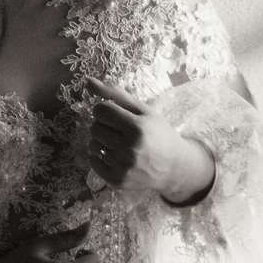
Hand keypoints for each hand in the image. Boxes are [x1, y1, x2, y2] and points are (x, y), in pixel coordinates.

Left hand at [86, 78, 214, 202]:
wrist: (174, 167)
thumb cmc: (158, 133)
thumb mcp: (143, 110)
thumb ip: (115, 94)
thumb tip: (87, 81)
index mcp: (138, 128)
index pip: (100, 110)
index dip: (106, 110)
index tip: (116, 115)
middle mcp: (130, 149)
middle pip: (95, 127)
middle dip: (104, 125)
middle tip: (120, 130)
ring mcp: (123, 167)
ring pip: (92, 144)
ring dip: (101, 141)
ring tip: (119, 143)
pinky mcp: (117, 180)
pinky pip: (93, 161)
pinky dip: (100, 156)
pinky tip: (116, 155)